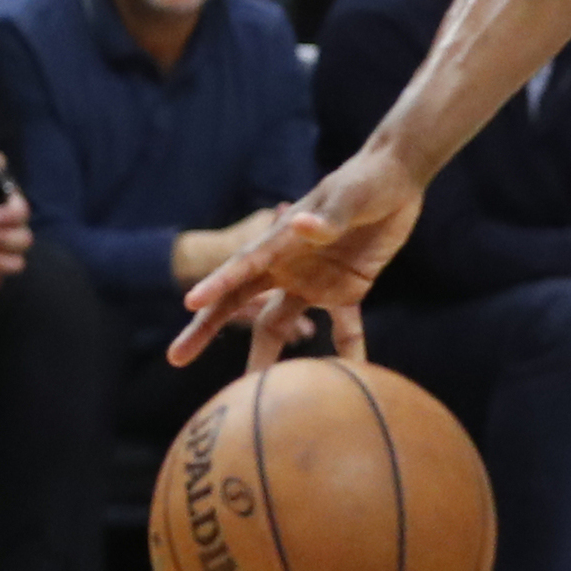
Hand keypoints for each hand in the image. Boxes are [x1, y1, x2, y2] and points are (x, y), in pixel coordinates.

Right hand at [171, 144, 425, 368]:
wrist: (396, 180)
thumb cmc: (364, 181)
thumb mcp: (347, 196)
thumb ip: (328, 217)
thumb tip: (300, 224)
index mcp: (281, 240)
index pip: (240, 267)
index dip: (216, 285)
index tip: (190, 304)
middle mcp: (287, 265)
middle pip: (239, 302)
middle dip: (207, 328)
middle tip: (175, 358)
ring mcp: (313, 281)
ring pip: (280, 324)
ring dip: (268, 356)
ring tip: (253, 391)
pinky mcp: (346, 290)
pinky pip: (343, 328)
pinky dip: (346, 352)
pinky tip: (346, 379)